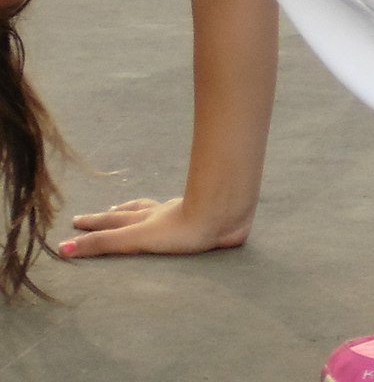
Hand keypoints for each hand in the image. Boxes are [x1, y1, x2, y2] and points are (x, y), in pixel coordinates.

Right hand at [59, 196, 248, 258]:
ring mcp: (184, 216)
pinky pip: (185, 220)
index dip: (92, 225)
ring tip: (136, 212)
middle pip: (134, 212)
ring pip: (159, 212)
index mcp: (144, 219)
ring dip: (144, 212)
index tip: (75, 222)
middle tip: (104, 212)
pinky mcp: (205, 224)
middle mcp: (162, 214)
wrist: (224, 216)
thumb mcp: (135, 238)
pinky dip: (176, 217)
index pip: (112, 222)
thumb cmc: (181, 228)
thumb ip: (103, 243)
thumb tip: (63, 248)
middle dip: (115, 215)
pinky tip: (183, 217)